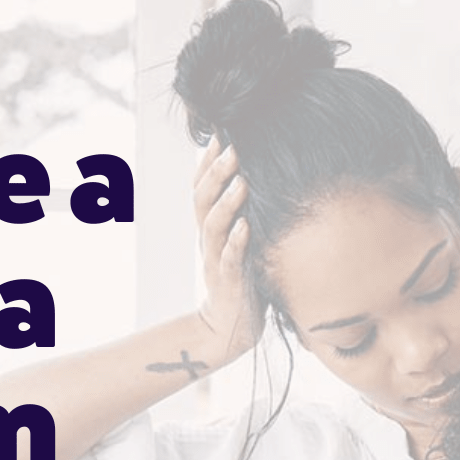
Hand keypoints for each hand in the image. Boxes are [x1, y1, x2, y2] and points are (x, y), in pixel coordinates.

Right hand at [190, 139, 263, 364]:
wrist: (230, 326)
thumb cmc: (243, 277)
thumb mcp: (241, 239)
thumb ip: (243, 211)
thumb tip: (258, 175)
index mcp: (210, 227)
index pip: (202, 188)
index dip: (207, 162)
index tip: (221, 133)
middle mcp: (208, 240)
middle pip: (202, 200)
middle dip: (216, 173)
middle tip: (233, 147)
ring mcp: (215, 261)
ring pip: (213, 227)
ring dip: (226, 203)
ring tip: (241, 181)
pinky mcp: (229, 283)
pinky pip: (228, 261)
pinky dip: (236, 244)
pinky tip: (246, 228)